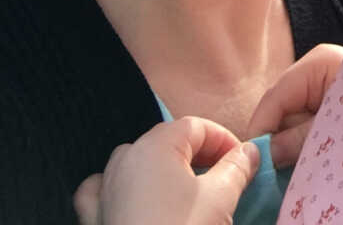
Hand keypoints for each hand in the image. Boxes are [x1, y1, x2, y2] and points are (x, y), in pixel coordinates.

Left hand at [73, 116, 258, 224]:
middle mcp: (126, 159)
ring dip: (160, 168)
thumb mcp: (221, 198)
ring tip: (184, 189)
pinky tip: (130, 200)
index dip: (224, 140)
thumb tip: (249, 151)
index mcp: (155, 145)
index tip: (243, 162)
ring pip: (133, 161)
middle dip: (198, 155)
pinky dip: (118, 188)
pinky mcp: (94, 218)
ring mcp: (105, 189)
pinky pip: (102, 190)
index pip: (196, 126)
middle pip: (167, 141)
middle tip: (224, 177)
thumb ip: (236, 167)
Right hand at [247, 42, 342, 167]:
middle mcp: (315, 73)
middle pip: (280, 112)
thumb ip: (300, 137)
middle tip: (268, 177)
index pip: (274, 97)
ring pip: (292, 123)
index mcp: (316, 64)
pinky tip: (302, 167)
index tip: (250, 162)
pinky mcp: (328, 108)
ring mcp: (322, 90)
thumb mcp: (335, 121)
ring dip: (290, 149)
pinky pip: (306, 129)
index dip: (259, 130)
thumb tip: (267, 155)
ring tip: (288, 174)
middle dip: (275, 143)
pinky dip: (303, 148)